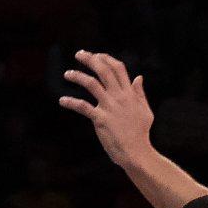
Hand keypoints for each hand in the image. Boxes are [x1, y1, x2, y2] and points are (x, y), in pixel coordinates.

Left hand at [59, 51, 155, 166]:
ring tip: (67, 74)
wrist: (137, 153)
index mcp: (129, 94)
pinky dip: (71, 102)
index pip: (118, 69)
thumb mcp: (145, 110)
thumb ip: (140, 93)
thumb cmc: (141, 134)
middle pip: (104, 71)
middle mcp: (119, 97)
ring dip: (77, 76)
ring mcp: (109, 107)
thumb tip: (139, 77)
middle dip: (90, 59)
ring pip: (91, 84)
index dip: (107, 59)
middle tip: (78, 54)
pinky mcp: (100, 119)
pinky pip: (83, 107)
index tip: (97, 55)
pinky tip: (62, 100)